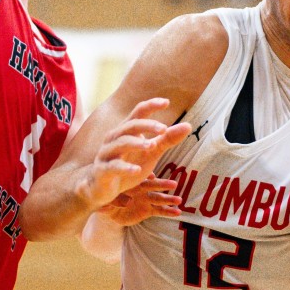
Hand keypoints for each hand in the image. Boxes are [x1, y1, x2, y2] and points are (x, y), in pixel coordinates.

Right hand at [75, 98, 190, 210]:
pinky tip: (137, 170)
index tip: (167, 102)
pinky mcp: (103, 171)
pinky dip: (125, 168)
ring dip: (136, 143)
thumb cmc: (128, 165)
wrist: (101, 187)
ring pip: (120, 143)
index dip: (151, 105)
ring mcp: (107, 154)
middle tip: (164, 129)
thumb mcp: (151, 152)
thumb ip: (167, 139)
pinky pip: (113, 167)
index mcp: (126, 131)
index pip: (138, 112)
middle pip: (130, 126)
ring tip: (151, 145)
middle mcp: (115, 138)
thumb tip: (188, 125)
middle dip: (147, 126)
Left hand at [98, 175, 181, 226]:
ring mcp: (146, 199)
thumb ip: (105, 204)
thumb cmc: (107, 199)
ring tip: (179, 200)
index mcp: (131, 184)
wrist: (111, 209)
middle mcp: (141, 190)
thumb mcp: (105, 202)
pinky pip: (160, 211)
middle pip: (153, 187)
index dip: (144, 178)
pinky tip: (178, 212)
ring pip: (159, 198)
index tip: (151, 177)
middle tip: (174, 185)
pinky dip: (169, 212)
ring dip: (169, 199)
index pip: (138, 180)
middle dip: (163, 186)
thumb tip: (101, 208)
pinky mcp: (148, 210)